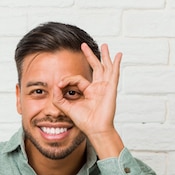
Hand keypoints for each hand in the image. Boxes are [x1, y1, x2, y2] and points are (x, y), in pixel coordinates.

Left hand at [53, 43, 124, 158]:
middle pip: (95, 68)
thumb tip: (55, 86)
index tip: (59, 85)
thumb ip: (59, 98)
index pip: (77, 79)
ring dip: (104, 56)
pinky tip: (119, 55)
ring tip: (105, 45)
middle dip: (90, 56)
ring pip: (105, 67)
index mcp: (89, 92)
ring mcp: (105, 87)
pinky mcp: (111, 88)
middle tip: (84, 46)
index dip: (66, 80)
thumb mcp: (67, 108)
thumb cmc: (85, 122)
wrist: (95, 129)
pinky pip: (114, 73)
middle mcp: (98, 88)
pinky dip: (116, 64)